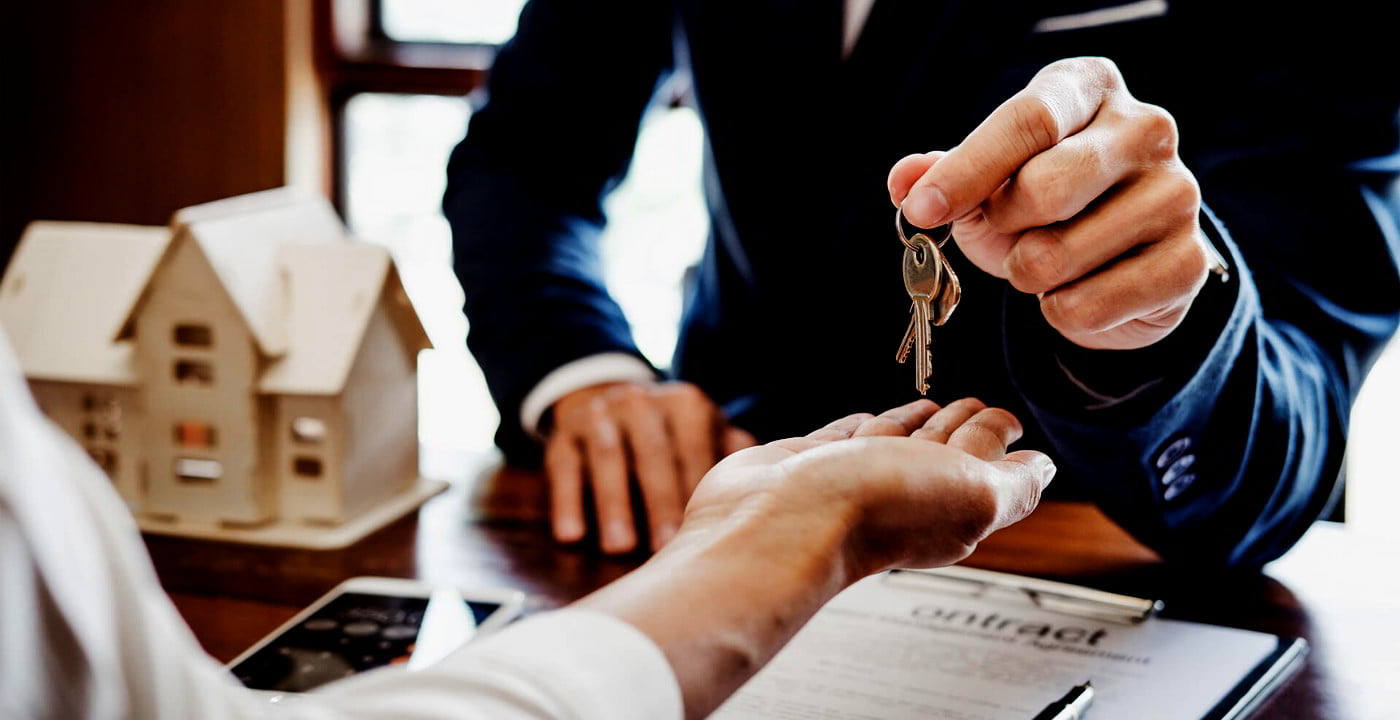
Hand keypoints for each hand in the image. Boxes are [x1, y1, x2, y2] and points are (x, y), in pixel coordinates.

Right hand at [544, 380, 756, 553]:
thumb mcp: (704, 434)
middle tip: (664, 548)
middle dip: (659, 502)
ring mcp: (601, 414)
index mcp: (687, 405)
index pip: (696, 449)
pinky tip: (571, 536)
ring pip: (608, 457)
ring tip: (619, 548)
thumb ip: (734, 455)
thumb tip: (773, 488)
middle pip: (653, 454)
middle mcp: (643, 402)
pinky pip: (564, 466)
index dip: (699, 490)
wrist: (607, 400)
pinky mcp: (564, 432)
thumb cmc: (673, 437)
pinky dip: (568, 501)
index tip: (707, 532)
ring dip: (613, 504)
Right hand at [581, 398, 1054, 717]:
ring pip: (895, 443)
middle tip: (974, 405)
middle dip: (962, 426)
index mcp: (951, 504)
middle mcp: (903, 493)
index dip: (997, 435)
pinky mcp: (807, 465)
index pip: (985, 461)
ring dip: (913, 422)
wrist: (778, 522)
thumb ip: (1015, 481)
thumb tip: (1043, 468)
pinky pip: (842, 438)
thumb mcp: (976, 493)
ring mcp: (852, 479)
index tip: (1005, 417)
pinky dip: (860, 427)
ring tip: (928, 407)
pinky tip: (867, 423)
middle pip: (943, 451)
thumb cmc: (871, 511)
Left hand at [888, 57, 1210, 349]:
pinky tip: (1081, 288)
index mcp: (1089, 88)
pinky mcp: (1189, 262)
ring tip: (1047, 259)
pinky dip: (1061, 312)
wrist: (1115, 261)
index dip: (968, 171)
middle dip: (1004, 227)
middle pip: (1046, 189)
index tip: (922, 210)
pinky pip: (1088, 306)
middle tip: (1009, 230)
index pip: (1027, 121)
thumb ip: (942, 176)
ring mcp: (1177, 193)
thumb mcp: (986, 182)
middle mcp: (1147, 128)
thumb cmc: (1041, 205)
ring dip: (1028, 275)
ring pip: (1059, 257)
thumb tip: (905, 181)